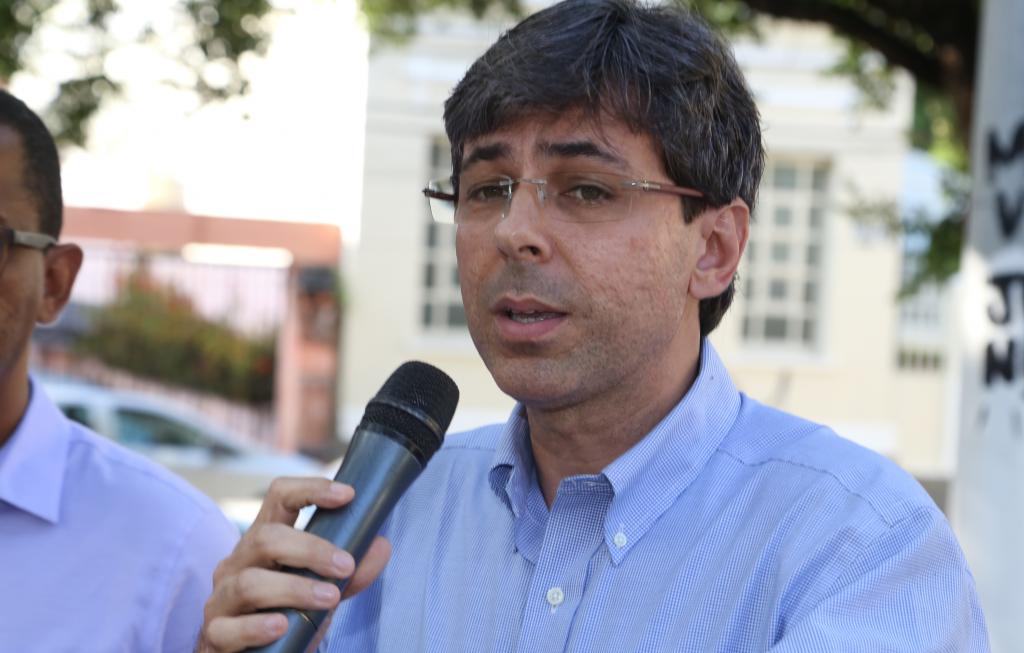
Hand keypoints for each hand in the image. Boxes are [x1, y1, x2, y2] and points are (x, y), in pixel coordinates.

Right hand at [197, 477, 391, 652]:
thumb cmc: (285, 616)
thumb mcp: (321, 591)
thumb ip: (349, 573)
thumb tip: (381, 546)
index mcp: (264, 542)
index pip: (279, 497)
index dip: (311, 489)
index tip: (348, 494)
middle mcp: (238, 563)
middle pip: (266, 538)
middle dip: (310, 549)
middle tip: (346, 566)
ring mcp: (222, 598)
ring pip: (249, 583)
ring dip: (294, 588)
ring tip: (329, 598)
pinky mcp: (215, 634)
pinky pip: (228, 628)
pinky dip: (256, 626)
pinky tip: (281, 626)